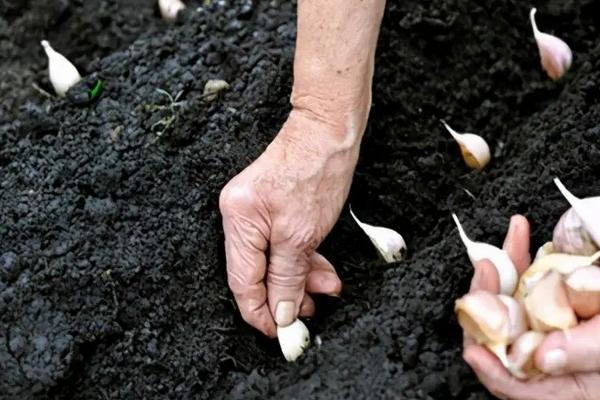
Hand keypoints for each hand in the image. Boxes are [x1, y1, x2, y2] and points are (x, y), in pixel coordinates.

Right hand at [219, 109, 361, 336]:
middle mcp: (238, 216)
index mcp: (238, 221)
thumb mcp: (303, 235)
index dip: (260, 313)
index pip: (242, 283)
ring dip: (300, 277)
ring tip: (327, 288)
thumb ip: (288, 277)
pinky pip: (281, 243)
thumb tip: (281, 312)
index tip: (282, 333)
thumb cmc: (317, 170)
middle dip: (286, 295)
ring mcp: (253, 211)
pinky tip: (321, 269)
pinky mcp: (270, 207)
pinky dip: (301, 258)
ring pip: (272, 260)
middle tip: (311, 312)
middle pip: (257, 273)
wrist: (329, 129)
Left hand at [463, 216, 599, 398]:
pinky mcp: (551, 296)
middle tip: (488, 269)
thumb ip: (589, 350)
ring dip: (504, 267)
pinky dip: (522, 255)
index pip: (514, 383)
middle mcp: (549, 354)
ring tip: (511, 239)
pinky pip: (526, 279)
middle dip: (488, 299)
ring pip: (508, 300)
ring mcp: (547, 322)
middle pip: (500, 334)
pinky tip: (521, 231)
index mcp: (565, 382)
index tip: (474, 347)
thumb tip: (544, 357)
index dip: (491, 368)